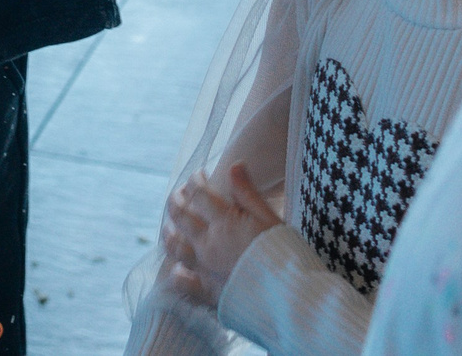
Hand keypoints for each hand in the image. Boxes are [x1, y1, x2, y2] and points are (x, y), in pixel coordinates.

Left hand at [159, 161, 280, 308]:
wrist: (292, 297)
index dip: (195, 180)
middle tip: (179, 194)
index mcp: (224, 223)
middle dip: (176, 200)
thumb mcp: (270, 218)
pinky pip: (182, 283)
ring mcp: (205, 269)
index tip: (198, 175)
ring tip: (170, 227)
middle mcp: (208, 244)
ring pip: (174, 246)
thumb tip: (234, 164)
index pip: (199, 193)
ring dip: (169, 232)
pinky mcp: (208, 293)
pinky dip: (177, 273)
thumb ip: (248, 193)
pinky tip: (178, 268)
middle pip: (180, 216)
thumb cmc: (286, 255)